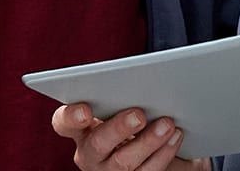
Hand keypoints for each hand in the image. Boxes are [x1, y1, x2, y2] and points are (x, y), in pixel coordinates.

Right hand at [51, 103, 209, 170]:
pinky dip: (162, 154)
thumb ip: (124, 92)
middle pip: (97, 145)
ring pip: (122, 164)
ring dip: (148, 142)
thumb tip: (143, 78)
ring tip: (167, 124)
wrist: (155, 147)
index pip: (64, 123)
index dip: (71, 117)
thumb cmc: (134, 114)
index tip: (86, 110)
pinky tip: (175, 137)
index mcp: (81, 128)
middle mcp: (90, 153)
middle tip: (140, 114)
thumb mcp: (124, 103)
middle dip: (119, 129)